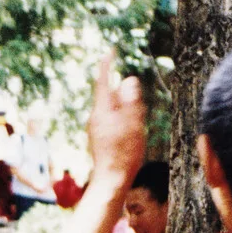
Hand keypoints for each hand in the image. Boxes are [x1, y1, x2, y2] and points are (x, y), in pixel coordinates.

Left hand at [87, 51, 145, 190]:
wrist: (111, 181)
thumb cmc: (123, 153)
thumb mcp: (132, 122)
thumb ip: (130, 99)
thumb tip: (127, 80)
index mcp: (101, 111)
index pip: (103, 81)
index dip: (107, 64)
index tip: (111, 50)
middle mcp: (95, 118)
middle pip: (109, 95)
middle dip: (123, 94)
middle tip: (136, 111)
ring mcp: (96, 129)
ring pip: (112, 109)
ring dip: (125, 110)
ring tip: (135, 129)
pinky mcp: (100, 139)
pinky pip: (112, 121)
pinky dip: (123, 121)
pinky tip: (131, 136)